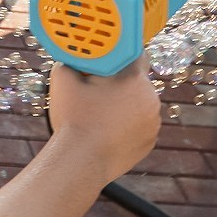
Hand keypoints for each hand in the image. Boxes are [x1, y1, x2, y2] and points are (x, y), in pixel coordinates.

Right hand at [46, 56, 161, 182]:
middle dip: (121, 84)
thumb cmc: (73, 119)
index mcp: (133, 78)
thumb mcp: (63, 78)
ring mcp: (153, 122)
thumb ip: (71, 60)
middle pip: (137, 82)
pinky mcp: (150, 141)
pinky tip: (109, 131)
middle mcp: (150, 97)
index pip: (135, 55)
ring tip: (102, 114)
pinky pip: (141, 126)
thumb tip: (72, 56)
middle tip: (98, 91)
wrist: (80, 162)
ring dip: (127, 106)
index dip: (120, 57)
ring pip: (140, 105)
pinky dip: (129, 126)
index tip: (109, 62)